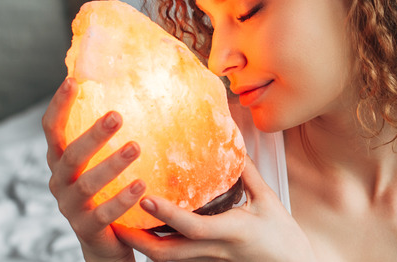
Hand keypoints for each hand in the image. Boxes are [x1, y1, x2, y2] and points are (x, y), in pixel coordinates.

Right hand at [43, 78, 145, 261]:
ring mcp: (70, 208)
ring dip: (111, 164)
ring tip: (136, 147)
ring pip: (87, 184)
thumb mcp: (100, 165)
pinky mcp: (86, 229)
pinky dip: (122, 199)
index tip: (72, 80)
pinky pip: (104, 213)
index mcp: (61, 162)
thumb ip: (105, 139)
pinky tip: (142, 184)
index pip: (52, 129)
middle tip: (117, 115)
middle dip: (93, 135)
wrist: (105, 244)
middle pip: (71, 155)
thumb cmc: (106, 194)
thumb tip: (127, 94)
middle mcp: (60, 182)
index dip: (59, 106)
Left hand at [114, 157, 316, 261]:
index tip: (144, 197)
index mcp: (232, 232)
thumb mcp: (269, 201)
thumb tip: (232, 145)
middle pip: (167, 254)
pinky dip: (158, 247)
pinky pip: (176, 259)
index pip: (193, 227)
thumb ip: (248, 174)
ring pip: (167, 260)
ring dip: (141, 245)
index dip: (167, 213)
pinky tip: (146, 233)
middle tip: (113, 218)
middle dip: (137, 239)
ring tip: (120, 224)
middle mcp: (215, 251)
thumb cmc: (284, 236)